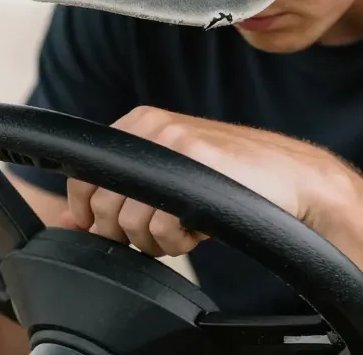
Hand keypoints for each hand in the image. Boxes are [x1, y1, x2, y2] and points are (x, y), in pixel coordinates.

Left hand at [61, 106, 351, 257]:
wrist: (292, 178)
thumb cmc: (232, 178)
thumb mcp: (169, 176)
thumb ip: (118, 191)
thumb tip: (69, 220)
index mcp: (140, 122)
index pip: (82, 178)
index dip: (94, 214)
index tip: (122, 226)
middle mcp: (151, 126)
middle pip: (103, 205)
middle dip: (129, 232)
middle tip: (165, 228)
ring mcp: (173, 142)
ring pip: (129, 221)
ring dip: (157, 240)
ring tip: (187, 225)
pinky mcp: (195, 163)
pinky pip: (163, 226)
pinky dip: (180, 240)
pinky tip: (201, 226)